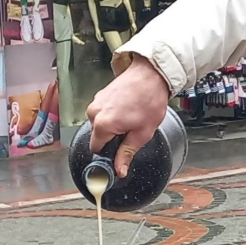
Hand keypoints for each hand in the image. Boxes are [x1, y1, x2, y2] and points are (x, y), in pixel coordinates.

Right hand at [86, 54, 170, 175]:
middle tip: (131, 132)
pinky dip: (113, 115)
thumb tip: (119, 170)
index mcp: (102, 125)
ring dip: (113, 126)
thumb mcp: (142, 134)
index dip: (108, 154)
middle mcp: (94, 113)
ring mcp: (96, 102)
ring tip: (131, 118)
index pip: (96, 149)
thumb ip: (127, 154)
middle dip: (112, 139)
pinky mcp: (100, 95)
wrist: (151, 74)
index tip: (118, 154)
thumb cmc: (149, 100)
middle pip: (97, 136)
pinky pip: (103, 113)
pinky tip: (128, 110)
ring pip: (100, 124)